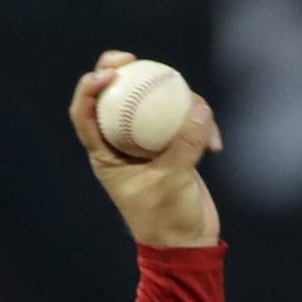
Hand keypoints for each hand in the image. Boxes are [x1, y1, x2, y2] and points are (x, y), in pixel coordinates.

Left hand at [69, 49, 222, 248]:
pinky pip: (184, 118)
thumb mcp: (173, 182)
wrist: (188, 243)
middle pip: (115, 96)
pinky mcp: (173, 144)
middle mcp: (122, 144)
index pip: (85, 114)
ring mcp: (148, 142)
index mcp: (105, 155)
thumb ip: (184, 145)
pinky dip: (201, 125)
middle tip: (134, 59)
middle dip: (121, 71)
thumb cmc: (168, 219)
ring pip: (154, 102)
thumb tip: (198, 109)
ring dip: (178, 101)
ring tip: (199, 113)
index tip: (109, 73)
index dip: (89, 88)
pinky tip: (216, 144)